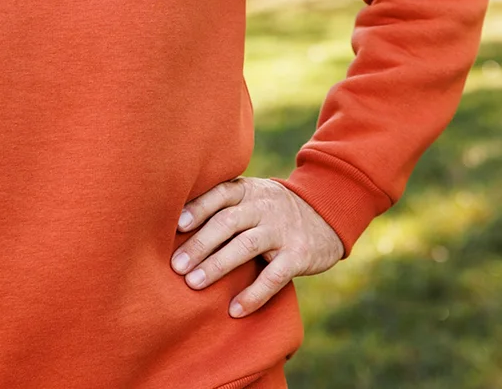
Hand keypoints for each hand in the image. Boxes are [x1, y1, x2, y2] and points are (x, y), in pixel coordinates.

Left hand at [171, 176, 343, 317]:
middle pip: (228, 222)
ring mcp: (283, 230)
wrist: (327, 215)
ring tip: (194, 284)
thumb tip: (173, 228)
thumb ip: (224, 206)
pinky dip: (254, 294)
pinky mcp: (299, 255)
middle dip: (200, 244)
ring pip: (247, 245)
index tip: (176, 226)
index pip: (221, 194)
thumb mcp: (253, 198)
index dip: (198, 208)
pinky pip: (274, 276)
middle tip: (176, 266)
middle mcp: (265, 207)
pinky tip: (235, 310)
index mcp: (249, 192)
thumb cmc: (273, 211)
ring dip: (218, 265)